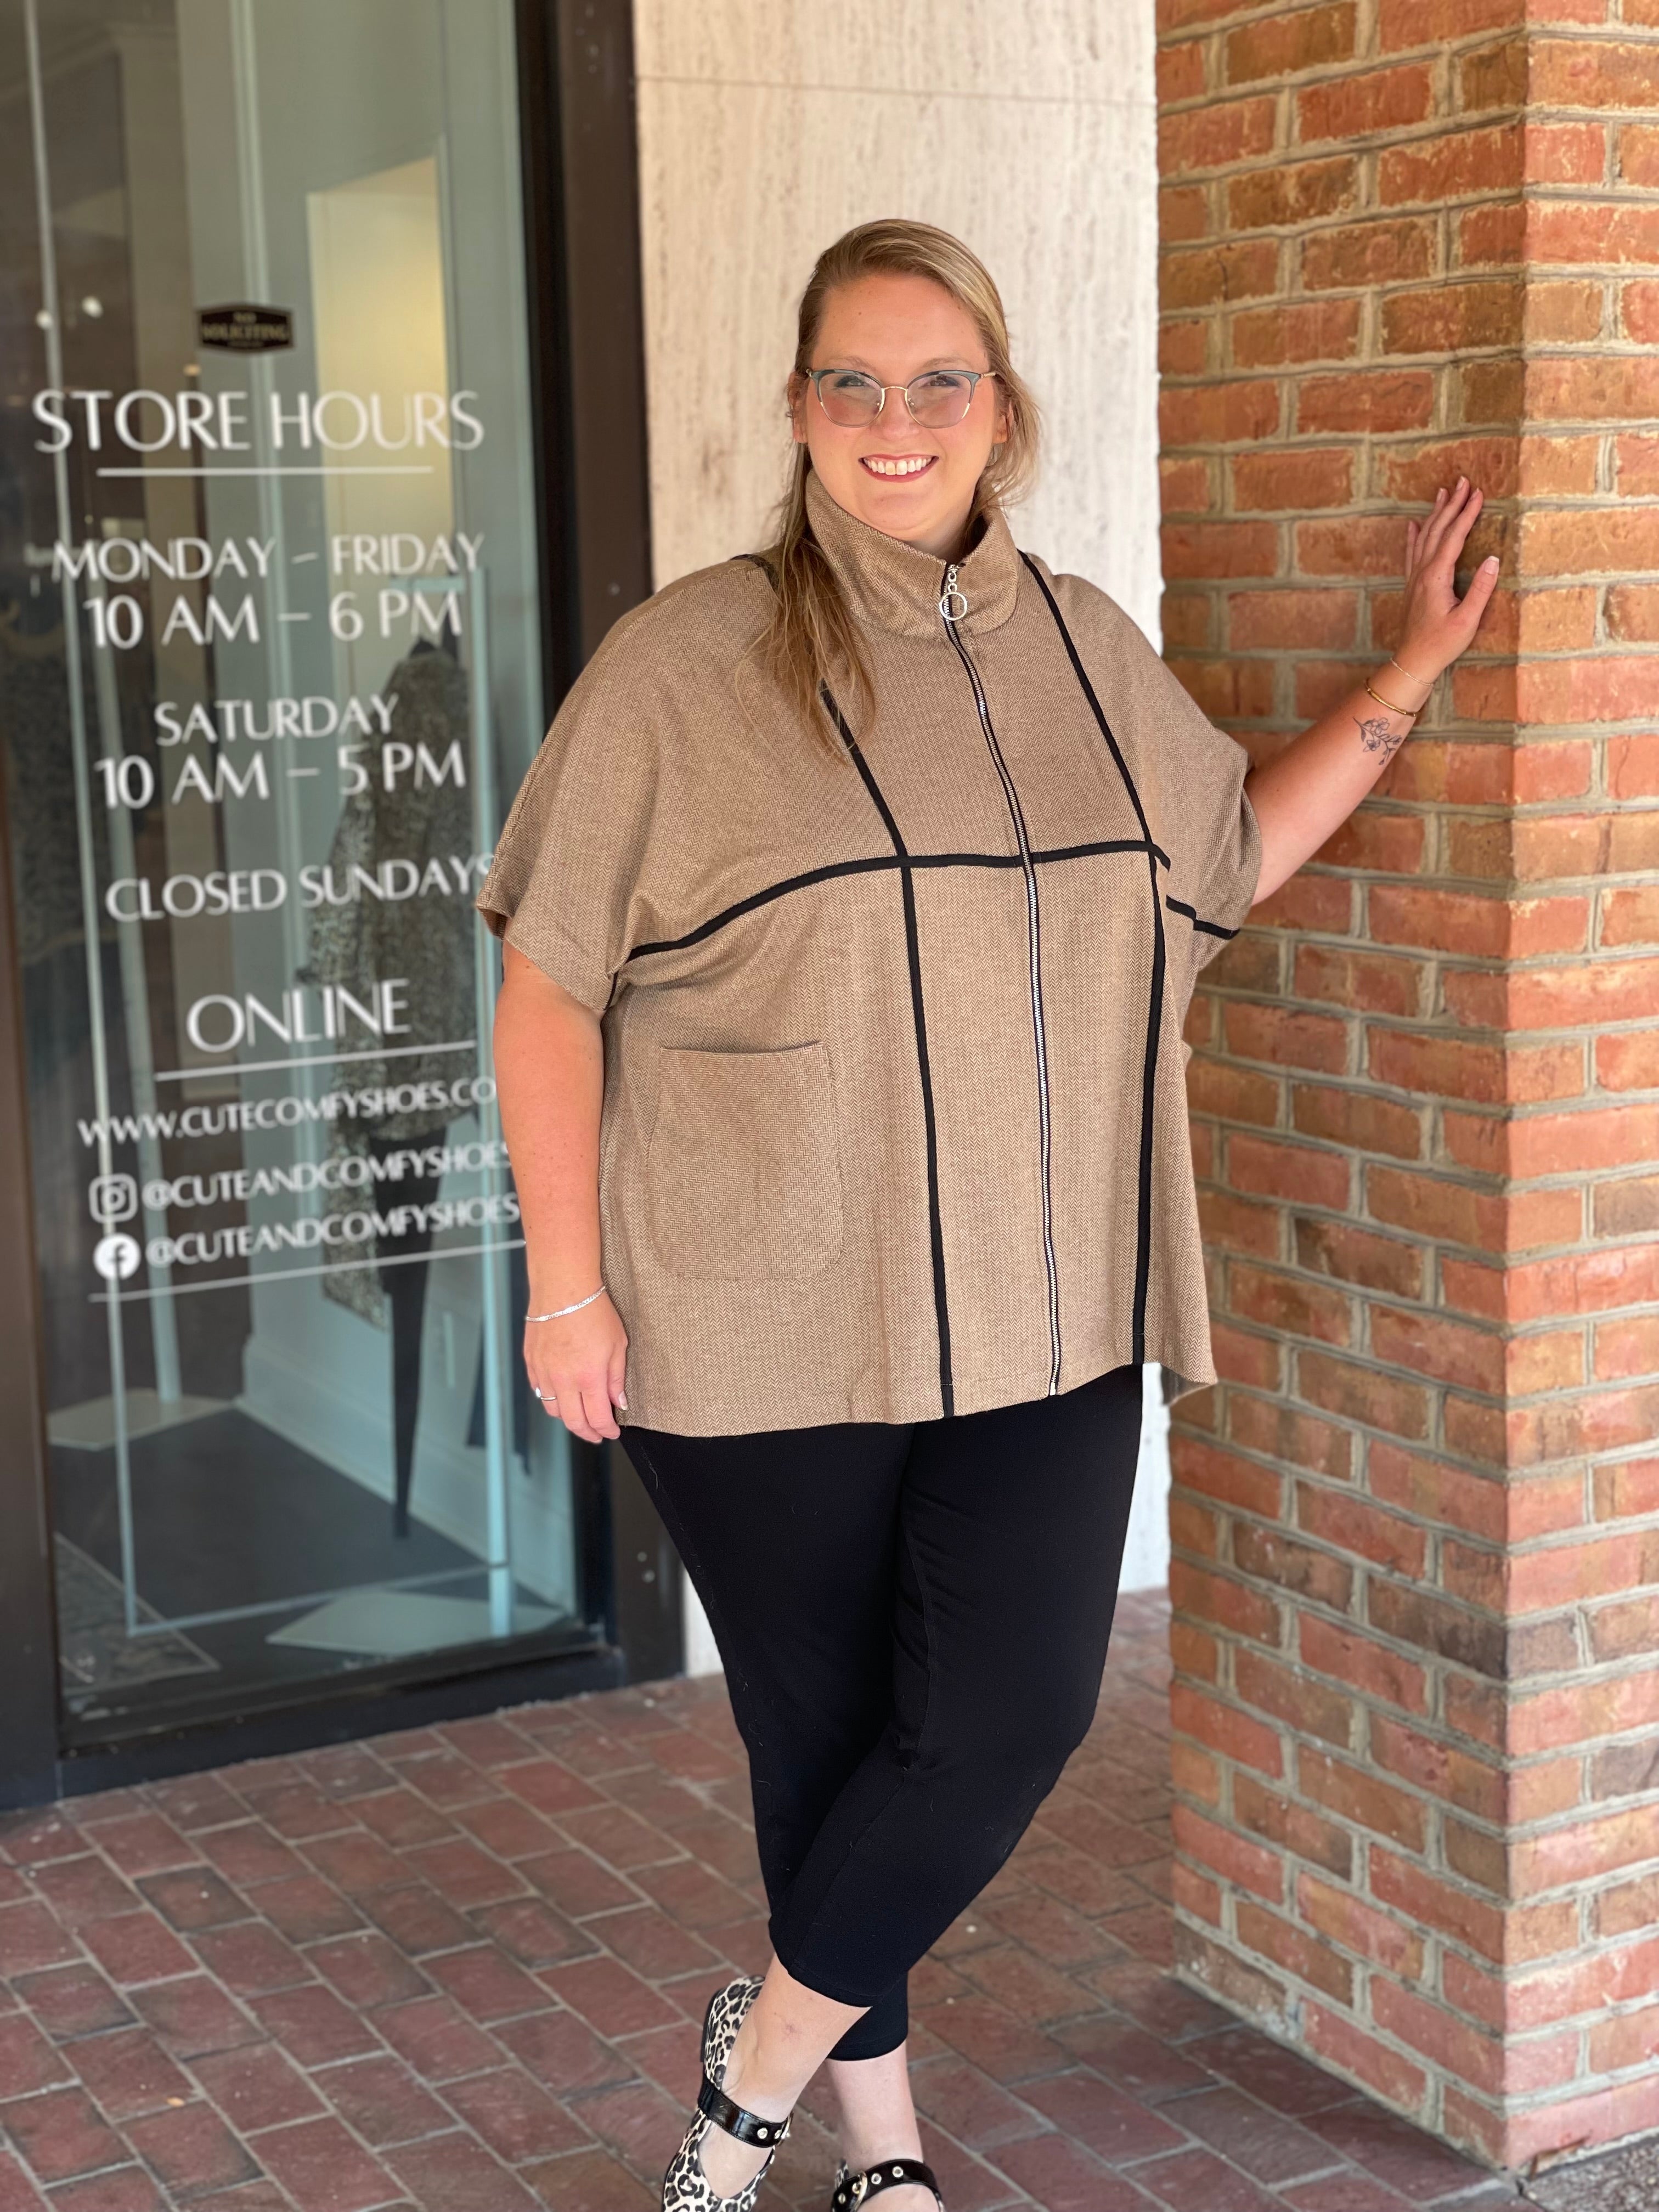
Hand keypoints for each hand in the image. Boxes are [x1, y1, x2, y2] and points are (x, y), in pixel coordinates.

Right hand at [524, 1294, 628, 1442]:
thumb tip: (619, 1402)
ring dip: (569, 1418)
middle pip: (573, 1422)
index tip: (613, 1431)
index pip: (598, 1418)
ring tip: (581, 1416)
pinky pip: (540, 1391)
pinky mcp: (531, 1362)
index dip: (607, 1431)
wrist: (563, 1287)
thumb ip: (616, 1378)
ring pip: (553, 1410)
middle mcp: (564, 1380)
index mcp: (589, 1377)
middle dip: (588, 1433)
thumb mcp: (618, 1344)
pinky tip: (562, 1395)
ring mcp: (544, 1373)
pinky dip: (552, 1399)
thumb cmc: (593, 1310)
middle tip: (597, 1434)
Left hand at [1396, 476, 1499, 686]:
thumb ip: (1481, 589)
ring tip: (1442, 492)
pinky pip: (1411, 553)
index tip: (1478, 492)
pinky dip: (1413, 535)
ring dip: (1434, 513)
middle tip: (1462, 481)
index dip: (1466, 513)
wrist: (1413, 662)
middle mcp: (1422, 572)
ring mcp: (1415, 578)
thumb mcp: (1467, 620)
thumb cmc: (1442, 644)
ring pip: (1423, 537)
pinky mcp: (1412, 585)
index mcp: (1437, 577)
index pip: (1454, 537)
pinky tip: (1413, 523)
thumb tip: (1494, 559)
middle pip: (1437, 530)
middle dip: (1451, 504)